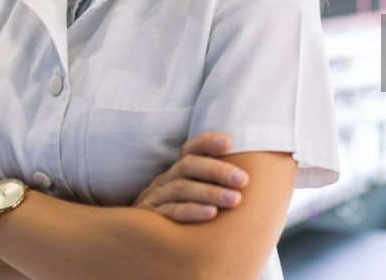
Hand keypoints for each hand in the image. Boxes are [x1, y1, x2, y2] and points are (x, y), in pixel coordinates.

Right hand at [132, 132, 248, 222]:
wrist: (138, 244)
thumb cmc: (177, 218)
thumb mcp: (189, 196)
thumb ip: (211, 185)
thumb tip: (247, 179)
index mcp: (176, 172)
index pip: (190, 149)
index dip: (207, 142)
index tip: (229, 142)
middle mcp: (165, 181)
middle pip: (189, 165)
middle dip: (218, 170)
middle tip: (243, 180)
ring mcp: (155, 199)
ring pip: (181, 188)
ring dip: (210, 192)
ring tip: (235, 200)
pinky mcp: (150, 219)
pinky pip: (170, 212)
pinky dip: (192, 211)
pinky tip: (211, 214)